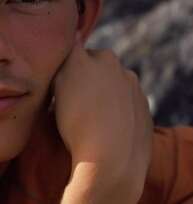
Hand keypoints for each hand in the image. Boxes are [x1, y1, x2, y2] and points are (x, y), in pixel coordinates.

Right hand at [51, 45, 151, 203]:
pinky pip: (126, 107)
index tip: (57, 87)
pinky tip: (106, 131)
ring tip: (90, 121)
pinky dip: (117, 114)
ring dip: (103, 97)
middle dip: (86, 80)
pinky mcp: (145, 112)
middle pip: (96, 68)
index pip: (75, 53)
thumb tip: (72, 42)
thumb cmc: (79, 121)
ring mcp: (135, 90)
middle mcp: (120, 68)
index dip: (64, 70)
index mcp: (100, 56)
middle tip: (73, 104)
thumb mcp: (60, 82)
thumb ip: (66, 58)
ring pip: (113, 87)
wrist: (113, 160)